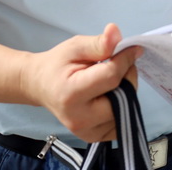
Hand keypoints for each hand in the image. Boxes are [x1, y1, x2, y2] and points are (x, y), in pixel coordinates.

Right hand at [20, 23, 140, 141]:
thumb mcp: (75, 46)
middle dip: (127, 76)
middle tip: (118, 63)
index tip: (130, 48)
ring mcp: (88, 132)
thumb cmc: (57, 65)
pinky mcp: (95, 137)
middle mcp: (79, 119)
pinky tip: (110, 93)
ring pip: (126, 109)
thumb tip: (117, 34)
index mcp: (71, 94)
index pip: (112, 76)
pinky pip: (122, 120)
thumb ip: (98, 43)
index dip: (125, 59)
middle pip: (123, 96)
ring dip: (126, 90)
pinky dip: (123, 104)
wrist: (41, 86)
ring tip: (111, 78)